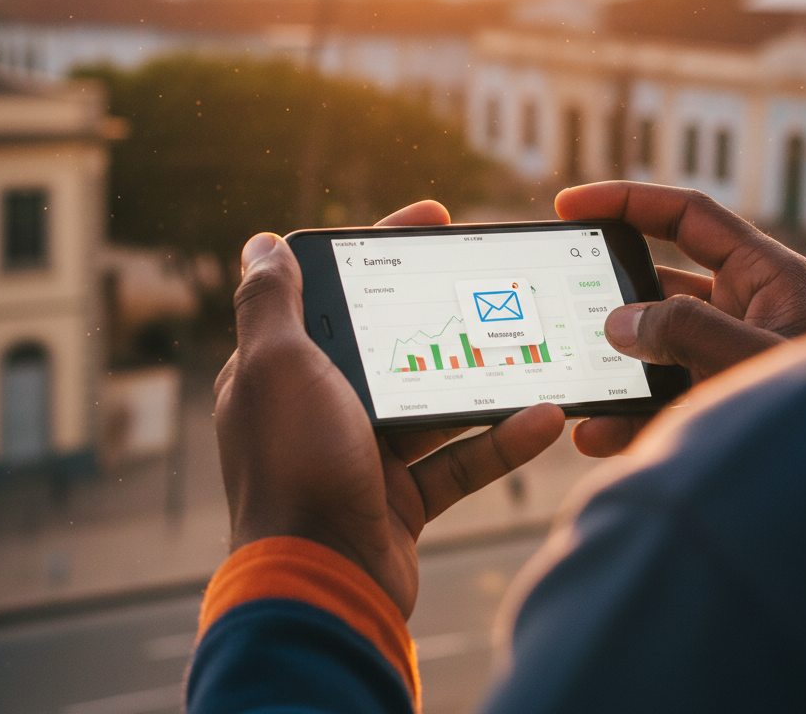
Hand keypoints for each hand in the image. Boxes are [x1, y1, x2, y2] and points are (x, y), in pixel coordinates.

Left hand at [213, 200, 564, 618]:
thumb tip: (262, 244)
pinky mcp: (399, 498)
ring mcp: (361, 454)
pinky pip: (457, 460)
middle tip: (492, 275)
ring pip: (434, 403)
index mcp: (285, 371)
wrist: (319, 587)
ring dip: (484, 381)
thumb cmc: (294, 466)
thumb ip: (269, 303)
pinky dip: (498, 441)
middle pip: (391, 340)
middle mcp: (319, 408)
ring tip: (535, 350)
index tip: (434, 218)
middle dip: (443, 307)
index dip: (384, 248)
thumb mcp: (275, 367)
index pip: (338, 291)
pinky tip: (543, 419)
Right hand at [555, 182, 805, 456]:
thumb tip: (618, 323)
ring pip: (652, 347)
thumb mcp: (753, 358)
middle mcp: (742, 310)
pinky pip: (657, 397)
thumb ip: (685, 331)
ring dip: (612, 367)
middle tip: (562, 304)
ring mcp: (726, 358)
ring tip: (577, 384)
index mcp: (764, 276)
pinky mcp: (713, 402)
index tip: (572, 206)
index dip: (628, 201)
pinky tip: (598, 433)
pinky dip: (624, 414)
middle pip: (658, 283)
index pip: (687, 216)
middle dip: (608, 298)